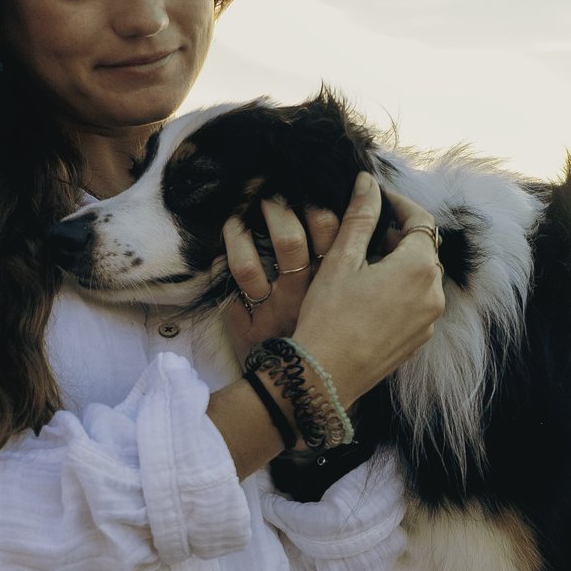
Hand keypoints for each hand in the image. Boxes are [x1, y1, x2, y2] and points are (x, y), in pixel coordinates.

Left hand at [222, 196, 339, 365]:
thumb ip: (349, 253)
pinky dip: (222, 268)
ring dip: (237, 234)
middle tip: (266, 195)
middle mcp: (305, 297)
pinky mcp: (251, 331)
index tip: (302, 186)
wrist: (311, 385)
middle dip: (273, 207)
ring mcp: (275, 314)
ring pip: (248, 266)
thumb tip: (343, 207)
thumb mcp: (348, 291)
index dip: (313, 199)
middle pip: (288, 240)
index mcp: (335, 280)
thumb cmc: (333, 328)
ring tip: (235, 220)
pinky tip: (222, 255)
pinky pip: (229, 294)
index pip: (330, 228)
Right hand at [286, 173, 447, 399]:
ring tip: (362, 265)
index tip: (376, 198)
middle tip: (363, 233)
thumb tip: (368, 182)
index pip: (421, 220)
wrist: (325, 376)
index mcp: (419, 267)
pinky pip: (417, 302)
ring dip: (399, 263)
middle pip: (424, 249)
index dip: (399, 204)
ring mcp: (429, 320)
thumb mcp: (341, 259)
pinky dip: (400, 290)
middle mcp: (434, 293)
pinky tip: (369, 296)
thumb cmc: (329, 316)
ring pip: (421, 277)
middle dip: (397, 235)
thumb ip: (360, 216)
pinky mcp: (419, 339)